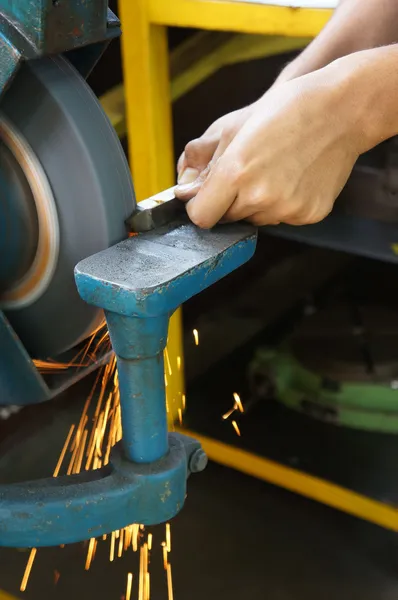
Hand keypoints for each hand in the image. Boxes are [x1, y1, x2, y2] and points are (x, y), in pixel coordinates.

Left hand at [175, 67, 363, 227]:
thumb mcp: (235, 128)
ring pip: (255, 219)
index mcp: (236, 173)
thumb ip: (204, 164)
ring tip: (275, 169)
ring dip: (256, 203)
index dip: (200, 205)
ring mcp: (286, 209)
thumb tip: (184, 192)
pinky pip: (282, 218)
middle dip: (229, 201)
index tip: (205, 195)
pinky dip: (283, 204)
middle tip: (250, 170)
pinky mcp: (308, 215)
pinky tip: (295, 176)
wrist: (342, 109)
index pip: (201, 216)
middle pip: (227, 218)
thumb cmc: (286, 109)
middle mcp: (259, 197)